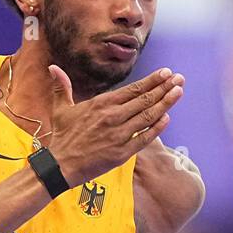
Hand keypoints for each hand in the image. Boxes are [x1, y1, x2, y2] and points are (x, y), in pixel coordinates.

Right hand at [48, 65, 183, 185]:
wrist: (60, 165)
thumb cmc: (62, 137)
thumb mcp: (61, 109)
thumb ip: (62, 87)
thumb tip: (52, 67)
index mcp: (101, 104)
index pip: (133, 89)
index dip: (152, 80)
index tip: (167, 73)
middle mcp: (113, 117)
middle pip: (145, 99)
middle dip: (165, 88)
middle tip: (180, 79)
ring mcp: (119, 135)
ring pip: (148, 116)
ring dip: (166, 104)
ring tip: (179, 92)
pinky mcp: (122, 152)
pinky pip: (144, 138)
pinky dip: (157, 127)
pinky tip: (167, 118)